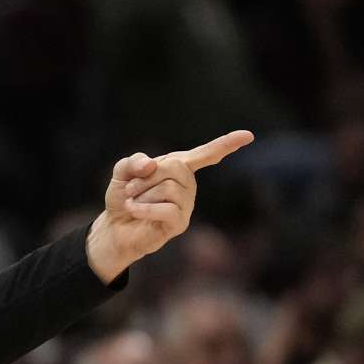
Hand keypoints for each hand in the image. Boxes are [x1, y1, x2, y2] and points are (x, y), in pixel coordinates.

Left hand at [86, 130, 254, 283]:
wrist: (115, 227)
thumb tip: (151, 165)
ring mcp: (186, 204)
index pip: (206, 154)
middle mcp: (188, 184)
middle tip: (131, 189)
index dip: (226, 144)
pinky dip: (144, 208)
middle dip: (146, 176)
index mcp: (179, 167)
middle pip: (175, 167)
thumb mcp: (122, 172)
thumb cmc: (124, 198)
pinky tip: (135, 210)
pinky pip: (166, 209)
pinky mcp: (180, 222)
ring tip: (133, 202)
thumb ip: (134, 161)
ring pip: (169, 188)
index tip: (248, 136)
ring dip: (142, 194)